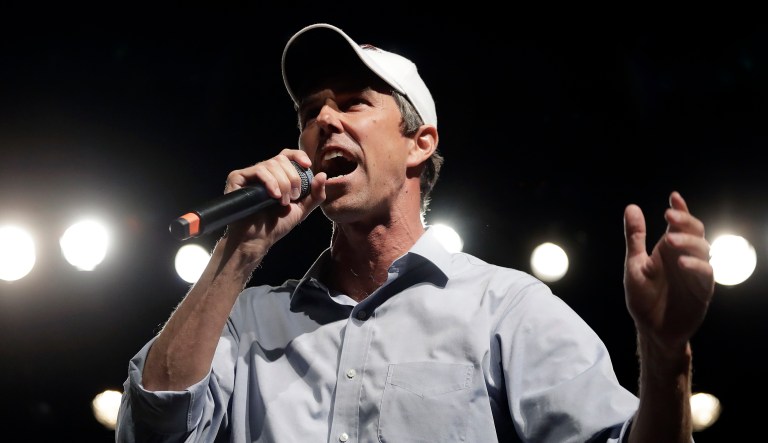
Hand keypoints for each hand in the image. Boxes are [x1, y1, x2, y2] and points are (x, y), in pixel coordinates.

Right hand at [223, 148, 326, 251]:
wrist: (257, 240)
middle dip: (292, 178)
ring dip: (282, 183)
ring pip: (271, 164)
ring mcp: (249, 175)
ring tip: (282, 201)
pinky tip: (273, 195)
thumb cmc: (276, 225)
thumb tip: (323, 174)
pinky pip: (258, 170)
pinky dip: (270, 182)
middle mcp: (263, 173)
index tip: (307, 166)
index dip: (298, 156)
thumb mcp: (302, 209)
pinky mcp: (237, 178)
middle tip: (292, 197)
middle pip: (282, 159)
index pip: (287, 155)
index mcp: (277, 176)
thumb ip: (315, 194)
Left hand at [623, 191, 714, 352]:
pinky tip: (682, 263)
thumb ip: (635, 238)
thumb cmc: (643, 297)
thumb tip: (631, 207)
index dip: (680, 210)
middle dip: (684, 221)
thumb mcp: (634, 265)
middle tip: (668, 216)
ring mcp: (695, 273)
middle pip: (695, 232)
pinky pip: (705, 274)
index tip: (673, 196)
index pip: (678, 225)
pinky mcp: (702, 290)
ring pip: (703, 249)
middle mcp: (685, 257)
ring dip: (687, 242)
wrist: (651, 329)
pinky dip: (696, 266)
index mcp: (668, 249)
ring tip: (669, 240)